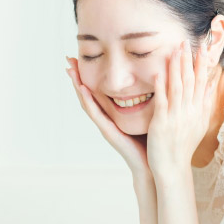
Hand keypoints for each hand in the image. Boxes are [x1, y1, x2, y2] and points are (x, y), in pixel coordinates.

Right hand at [65, 56, 153, 183]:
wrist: (152, 164)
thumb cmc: (151, 141)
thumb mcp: (147, 114)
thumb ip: (146, 98)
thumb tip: (154, 75)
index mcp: (113, 114)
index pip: (97, 91)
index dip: (89, 76)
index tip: (81, 58)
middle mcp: (106, 118)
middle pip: (87, 94)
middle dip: (78, 77)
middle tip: (69, 59)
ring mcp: (105, 125)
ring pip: (87, 102)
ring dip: (77, 85)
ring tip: (70, 70)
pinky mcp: (108, 132)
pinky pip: (96, 114)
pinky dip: (88, 100)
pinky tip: (82, 88)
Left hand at [146, 39, 217, 181]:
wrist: (173, 168)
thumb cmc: (182, 147)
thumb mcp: (199, 124)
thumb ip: (204, 103)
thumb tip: (211, 84)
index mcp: (198, 111)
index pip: (202, 82)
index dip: (202, 64)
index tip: (202, 48)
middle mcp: (189, 112)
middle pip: (191, 81)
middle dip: (189, 61)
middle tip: (187, 41)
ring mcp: (176, 117)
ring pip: (178, 87)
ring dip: (177, 68)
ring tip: (175, 51)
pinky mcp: (162, 123)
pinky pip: (162, 101)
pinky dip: (161, 86)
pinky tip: (159, 73)